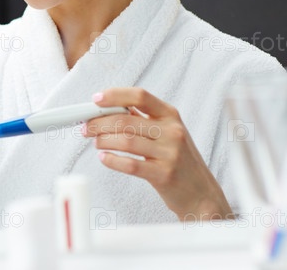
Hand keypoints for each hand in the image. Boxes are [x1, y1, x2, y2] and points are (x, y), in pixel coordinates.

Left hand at [83, 87, 232, 220]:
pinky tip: (104, 158)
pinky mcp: (164, 174)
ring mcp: (170, 153)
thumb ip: (141, 119)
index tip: (96, 99)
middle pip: (125, 120)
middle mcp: (172, 131)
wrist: (202, 193)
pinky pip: (130, 164)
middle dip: (99, 123)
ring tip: (97, 143)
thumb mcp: (166, 132)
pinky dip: (112, 160)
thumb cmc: (179, 159)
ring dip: (103, 141)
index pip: (139, 96)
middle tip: (86, 128)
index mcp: (170, 115)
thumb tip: (106, 108)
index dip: (114, 95)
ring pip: (125, 141)